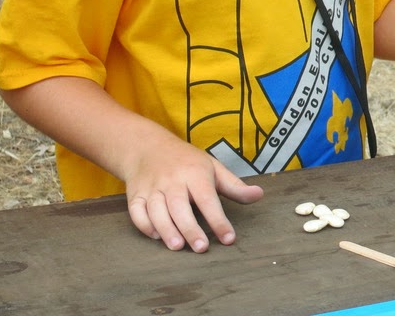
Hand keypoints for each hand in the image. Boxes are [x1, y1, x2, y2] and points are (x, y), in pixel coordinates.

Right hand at [124, 130, 263, 252]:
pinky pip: (137, 212)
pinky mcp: (135, 195)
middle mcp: (172, 180)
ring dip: (166, 229)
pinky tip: (156, 236)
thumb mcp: (212, 167)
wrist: (148, 146)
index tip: (229, 238)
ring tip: (178, 247)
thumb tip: (259, 195)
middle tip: (202, 247)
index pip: (208, 198)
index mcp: (194, 173)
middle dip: (190, 228)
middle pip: (180, 206)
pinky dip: (145, 225)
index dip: (218, 219)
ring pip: (157, 210)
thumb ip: (234, 185)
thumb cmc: (186, 161)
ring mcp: (152, 188)